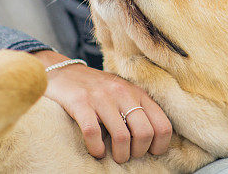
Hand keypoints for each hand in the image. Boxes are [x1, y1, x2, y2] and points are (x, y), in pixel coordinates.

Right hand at [32, 50, 171, 162]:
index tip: (149, 152)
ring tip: (113, 156)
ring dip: (119, 154)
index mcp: (138, 93)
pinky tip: (96, 150)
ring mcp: (101, 97)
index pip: (163, 125)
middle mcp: (123, 93)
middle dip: (138, 152)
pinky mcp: (80, 103)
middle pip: (144, 133)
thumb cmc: (97, 89)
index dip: (159, 146)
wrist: (64, 71)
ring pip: (121, 137)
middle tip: (128, 155)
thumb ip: (139, 110)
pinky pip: (93, 134)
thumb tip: (153, 140)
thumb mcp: (124, 93)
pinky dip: (96, 149)